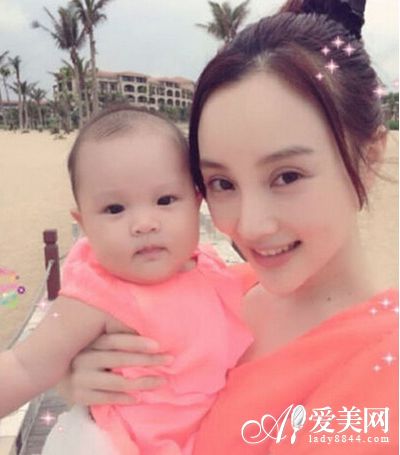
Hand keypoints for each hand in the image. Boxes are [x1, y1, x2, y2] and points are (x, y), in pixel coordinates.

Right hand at [57, 328, 171, 405]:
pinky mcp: (78, 396)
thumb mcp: (95, 342)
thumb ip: (113, 337)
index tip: (158, 344)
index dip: (137, 342)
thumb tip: (145, 329)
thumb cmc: (84, 353)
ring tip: (161, 381)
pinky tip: (138, 398)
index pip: (116, 341)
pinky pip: (106, 399)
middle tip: (169, 360)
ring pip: (117, 382)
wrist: (52, 371)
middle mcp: (84, 359)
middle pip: (120, 360)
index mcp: (90, 342)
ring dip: (142, 382)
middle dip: (147, 360)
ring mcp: (80, 379)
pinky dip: (124, 399)